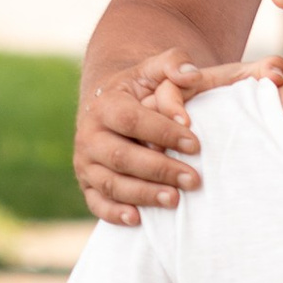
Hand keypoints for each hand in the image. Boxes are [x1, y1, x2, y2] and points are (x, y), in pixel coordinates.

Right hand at [74, 50, 282, 225]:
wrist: (114, 108)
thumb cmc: (144, 90)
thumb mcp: (156, 70)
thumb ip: (175, 63)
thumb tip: (193, 75)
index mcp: (105, 104)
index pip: (131, 120)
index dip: (163, 132)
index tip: (196, 145)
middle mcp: (90, 134)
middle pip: (120, 156)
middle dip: (159, 169)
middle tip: (194, 180)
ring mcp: (86, 163)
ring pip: (110, 183)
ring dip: (142, 194)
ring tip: (176, 200)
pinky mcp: (89, 185)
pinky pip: (97, 203)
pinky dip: (115, 214)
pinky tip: (139, 219)